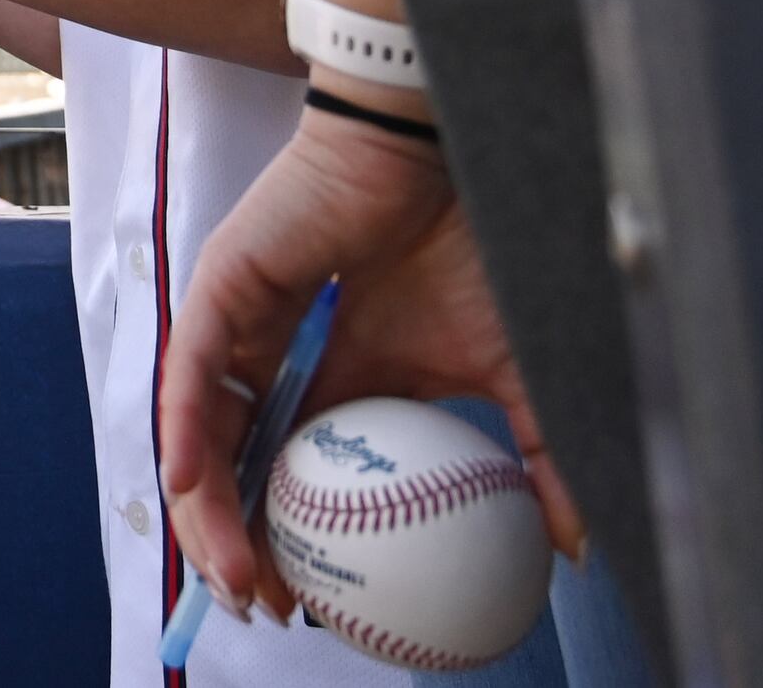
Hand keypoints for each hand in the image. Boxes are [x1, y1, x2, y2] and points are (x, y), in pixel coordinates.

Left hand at [155, 107, 583, 619]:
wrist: (436, 155)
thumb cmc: (467, 248)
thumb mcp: (507, 370)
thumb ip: (534, 455)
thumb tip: (576, 547)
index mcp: (332, 381)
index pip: (292, 477)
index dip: (289, 541)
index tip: (310, 608)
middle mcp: (274, 361)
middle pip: (232, 468)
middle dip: (236, 543)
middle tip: (263, 607)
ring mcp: (241, 326)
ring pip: (200, 433)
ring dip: (206, 510)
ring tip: (229, 572)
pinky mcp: (222, 289)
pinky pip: (192, 374)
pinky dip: (186, 432)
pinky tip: (192, 487)